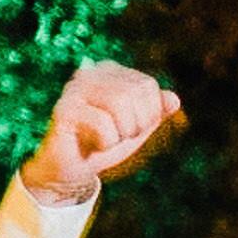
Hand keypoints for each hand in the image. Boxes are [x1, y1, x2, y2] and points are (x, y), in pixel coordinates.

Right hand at [23, 63, 180, 202]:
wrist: (75, 166)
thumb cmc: (107, 141)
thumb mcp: (138, 126)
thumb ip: (157, 111)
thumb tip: (173, 99)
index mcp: (109, 71)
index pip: (147, 85)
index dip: (150, 113)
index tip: (132, 126)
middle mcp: (89, 73)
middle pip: (135, 92)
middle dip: (136, 123)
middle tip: (119, 135)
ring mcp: (73, 89)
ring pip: (119, 102)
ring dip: (122, 132)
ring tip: (107, 139)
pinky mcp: (64, 109)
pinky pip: (102, 123)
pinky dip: (106, 141)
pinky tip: (93, 144)